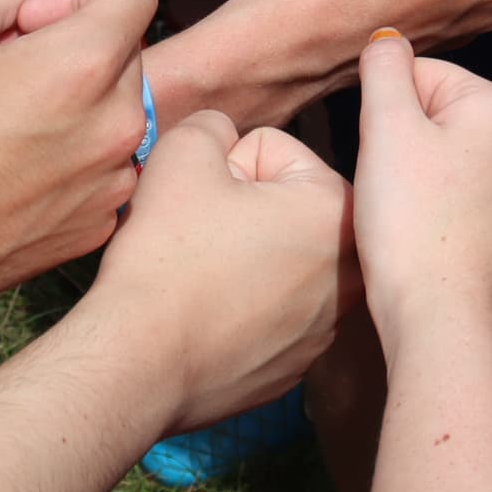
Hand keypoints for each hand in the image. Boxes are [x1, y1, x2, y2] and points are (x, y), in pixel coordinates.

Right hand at [0, 0, 157, 312]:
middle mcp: (117, 125)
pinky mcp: (100, 223)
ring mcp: (114, 181)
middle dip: (73, 48)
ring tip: (11, 125)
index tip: (32, 21)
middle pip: (123, 53)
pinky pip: (105, 166)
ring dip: (77, 104)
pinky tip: (16, 169)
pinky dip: (73, 157)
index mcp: (83, 67)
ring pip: (116, 111)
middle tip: (9, 74)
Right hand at [86, 109, 357, 433]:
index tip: (204, 203)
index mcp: (336, 210)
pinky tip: (209, 317)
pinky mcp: (298, 366)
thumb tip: (221, 134)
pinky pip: (273, 311)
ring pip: (280, 259)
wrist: (141, 363)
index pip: (275, 152)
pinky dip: (245, 307)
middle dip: (244, 209)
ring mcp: (327, 326)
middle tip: (202, 234)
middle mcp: (351, 272)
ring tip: (204, 276)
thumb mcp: (183, 153)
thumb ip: (213, 125)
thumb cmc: (168, 255)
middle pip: (285, 206)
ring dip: (247, 256)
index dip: (226, 167)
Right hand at [353, 32, 491, 336]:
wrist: (439, 317)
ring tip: (401, 212)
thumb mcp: (386, 128)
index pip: (418, 74)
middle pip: (430, 112)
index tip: (378, 157)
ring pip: (438, 153)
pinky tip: (416, 231)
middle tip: (388, 188)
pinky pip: (452, 190)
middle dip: (397, 142)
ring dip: (408, 174)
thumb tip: (387, 38)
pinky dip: (427, 203)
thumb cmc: (410, 221)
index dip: (382, 112)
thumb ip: (384, 69)